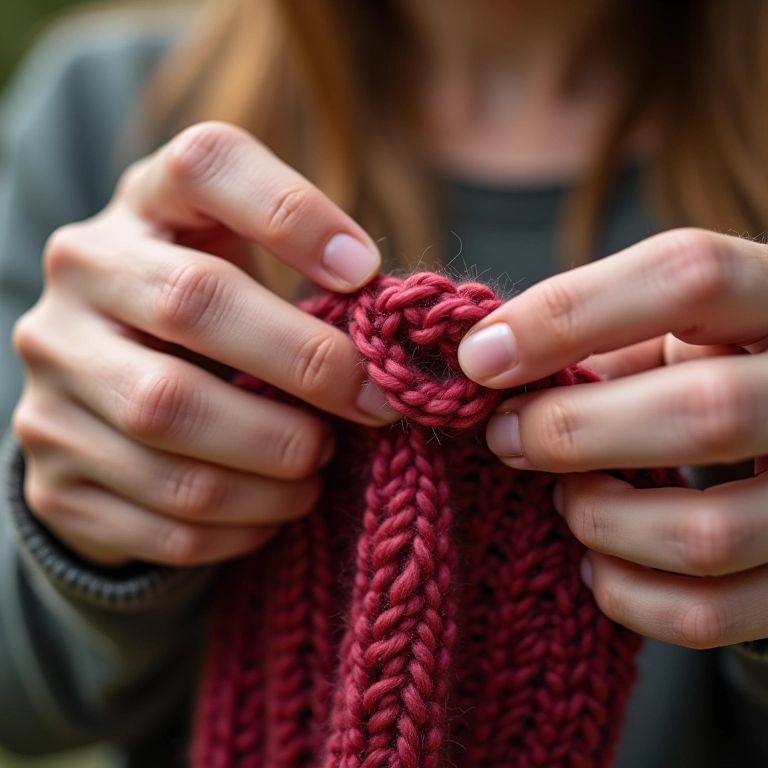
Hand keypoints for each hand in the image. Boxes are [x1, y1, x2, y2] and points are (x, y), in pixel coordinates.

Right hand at [12, 122, 396, 567]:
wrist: (104, 391)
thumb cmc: (209, 318)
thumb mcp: (245, 267)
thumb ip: (312, 283)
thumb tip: (397, 349)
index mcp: (144, 207)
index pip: (206, 163)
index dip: (293, 212)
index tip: (366, 274)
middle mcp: (80, 276)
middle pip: (194, 301)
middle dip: (306, 364)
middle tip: (373, 406)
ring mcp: (51, 375)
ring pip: (169, 421)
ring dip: (275, 460)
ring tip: (320, 466)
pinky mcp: (51, 468)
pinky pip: (155, 511)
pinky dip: (237, 524)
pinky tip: (274, 511)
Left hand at [458, 228, 767, 647]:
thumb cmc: (713, 374)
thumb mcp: (674, 336)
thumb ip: (599, 342)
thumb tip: (491, 362)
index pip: (687, 278)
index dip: (567, 314)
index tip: (479, 358)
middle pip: (703, 411)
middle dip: (572, 431)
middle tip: (505, 438)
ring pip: (704, 533)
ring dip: (599, 519)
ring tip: (566, 497)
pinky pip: (707, 615)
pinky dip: (626, 593)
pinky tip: (597, 562)